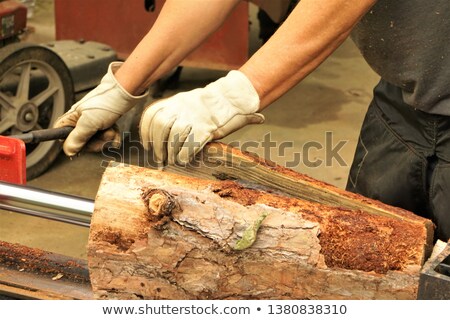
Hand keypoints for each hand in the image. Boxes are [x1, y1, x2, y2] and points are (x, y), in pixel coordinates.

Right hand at [54, 62, 147, 155]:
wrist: (124, 93)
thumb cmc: (105, 103)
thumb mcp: (89, 123)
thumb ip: (78, 137)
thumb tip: (68, 151)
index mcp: (71, 119)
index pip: (62, 136)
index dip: (71, 144)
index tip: (82, 146)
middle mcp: (80, 121)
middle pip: (82, 143)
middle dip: (96, 141)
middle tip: (103, 135)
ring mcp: (93, 123)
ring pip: (97, 140)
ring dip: (106, 138)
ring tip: (111, 130)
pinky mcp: (105, 124)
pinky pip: (107, 137)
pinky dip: (113, 135)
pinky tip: (116, 132)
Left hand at [140, 70, 263, 164]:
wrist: (234, 98)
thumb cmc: (212, 106)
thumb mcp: (189, 103)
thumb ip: (175, 115)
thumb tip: (163, 137)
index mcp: (176, 101)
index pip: (151, 115)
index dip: (146, 133)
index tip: (148, 146)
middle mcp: (182, 107)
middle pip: (160, 127)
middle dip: (157, 146)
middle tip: (160, 158)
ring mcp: (194, 117)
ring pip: (174, 137)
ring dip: (171, 153)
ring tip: (173, 160)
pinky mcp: (206, 128)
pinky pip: (190, 145)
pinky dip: (184, 156)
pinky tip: (185, 160)